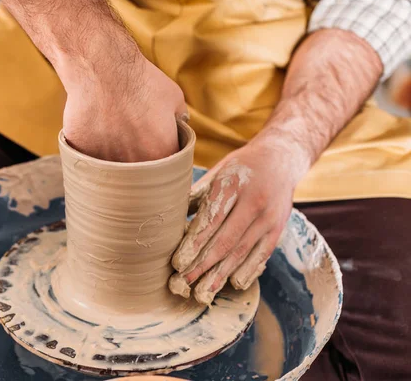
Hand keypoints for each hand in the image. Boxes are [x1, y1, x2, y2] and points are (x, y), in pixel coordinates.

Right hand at [61, 53, 186, 161]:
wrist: (102, 68)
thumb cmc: (140, 80)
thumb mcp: (173, 97)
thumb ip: (179, 118)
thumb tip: (180, 124)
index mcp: (160, 155)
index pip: (164, 173)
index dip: (160, 164)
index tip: (156, 154)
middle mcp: (133, 165)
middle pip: (137, 178)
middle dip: (138, 165)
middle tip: (133, 144)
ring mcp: (104, 162)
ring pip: (111, 171)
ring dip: (114, 159)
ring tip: (114, 134)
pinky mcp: (81, 154)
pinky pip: (88, 158)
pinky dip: (92, 149)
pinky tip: (95, 130)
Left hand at [168, 135, 308, 304]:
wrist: (281, 158)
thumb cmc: (240, 167)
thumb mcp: (217, 172)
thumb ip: (197, 195)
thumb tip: (171, 219)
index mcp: (232, 186)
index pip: (210, 220)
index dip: (193, 244)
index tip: (176, 263)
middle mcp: (253, 203)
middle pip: (224, 241)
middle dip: (202, 265)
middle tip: (183, 284)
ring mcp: (269, 219)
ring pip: (242, 252)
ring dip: (220, 275)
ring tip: (202, 293)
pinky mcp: (278, 230)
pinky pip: (261, 255)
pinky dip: (247, 271)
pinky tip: (233, 284)